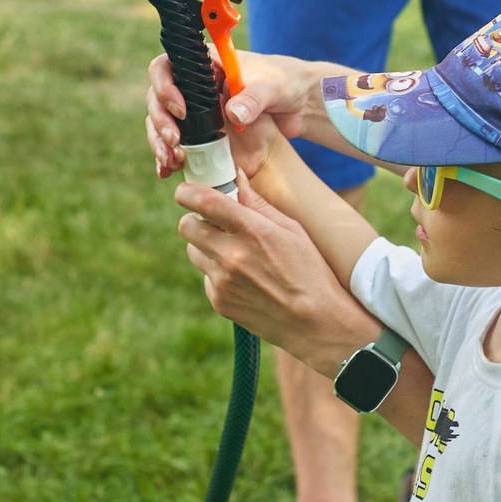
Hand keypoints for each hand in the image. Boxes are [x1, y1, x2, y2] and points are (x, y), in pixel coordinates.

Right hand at [146, 48, 324, 179]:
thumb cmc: (285, 82)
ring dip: (160, 142)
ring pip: (162, 124)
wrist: (300, 106)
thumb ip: (253, 99)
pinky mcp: (202, 135)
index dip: (164, 86)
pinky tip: (168, 171)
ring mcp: (196, 112)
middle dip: (160, 121)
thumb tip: (234, 115)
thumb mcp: (272, 87)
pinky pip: (176, 145)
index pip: (166, 67)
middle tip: (175, 141)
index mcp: (205, 66)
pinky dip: (168, 158)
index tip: (181, 109)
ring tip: (172, 160)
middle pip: (157, 99)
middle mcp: (194, 87)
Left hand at [174, 177, 377, 360]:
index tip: (186, 192)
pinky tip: (244, 279)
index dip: (188, 192)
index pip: (204, 203)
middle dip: (195, 220)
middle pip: (187, 226)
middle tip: (214, 223)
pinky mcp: (219, 301)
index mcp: (252, 231)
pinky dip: (217, 273)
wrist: (314, 322)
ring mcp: (222, 281)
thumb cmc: (309, 270)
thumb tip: (237, 180)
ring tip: (234, 253)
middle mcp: (231, 256)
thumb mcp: (292, 230)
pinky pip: (206, 277)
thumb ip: (258, 205)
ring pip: (193, 251)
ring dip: (206, 246)